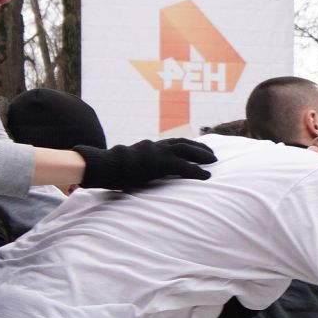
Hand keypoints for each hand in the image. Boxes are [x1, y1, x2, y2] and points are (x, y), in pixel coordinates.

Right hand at [76, 138, 216, 190]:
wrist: (105, 166)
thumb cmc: (112, 169)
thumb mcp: (129, 164)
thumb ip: (139, 164)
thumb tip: (140, 172)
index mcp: (149, 146)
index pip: (171, 143)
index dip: (186, 145)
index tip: (197, 149)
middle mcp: (155, 146)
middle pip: (182, 143)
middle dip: (199, 148)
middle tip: (212, 155)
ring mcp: (158, 152)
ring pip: (186, 150)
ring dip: (202, 155)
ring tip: (213, 162)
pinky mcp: (161, 163)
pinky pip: (184, 166)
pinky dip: (197, 171)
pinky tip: (206, 175)